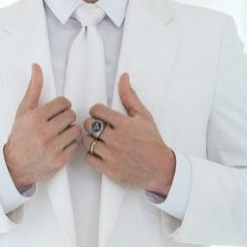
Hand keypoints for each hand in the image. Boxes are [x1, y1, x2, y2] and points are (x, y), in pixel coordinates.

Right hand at [3, 63, 82, 187]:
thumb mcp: (23, 111)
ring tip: (60, 134)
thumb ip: (33, 89)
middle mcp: (43, 132)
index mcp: (34, 118)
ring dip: (70, 131)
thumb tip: (36, 66)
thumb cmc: (20, 136)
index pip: (63, 103)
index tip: (56, 112)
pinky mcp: (59, 160)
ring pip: (76, 130)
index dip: (61, 107)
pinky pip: (76, 145)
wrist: (14, 165)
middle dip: (66, 119)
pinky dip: (71, 145)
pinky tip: (60, 145)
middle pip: (71, 115)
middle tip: (57, 124)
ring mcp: (51, 147)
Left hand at [79, 73, 175, 195]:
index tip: (102, 117)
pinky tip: (100, 153)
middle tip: (101, 129)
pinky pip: (87, 158)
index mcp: (124, 124)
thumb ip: (130, 97)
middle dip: (93, 125)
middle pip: (88, 125)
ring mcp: (111, 154)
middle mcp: (116, 138)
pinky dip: (91, 155)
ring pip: (86, 141)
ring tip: (101, 141)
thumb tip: (123, 77)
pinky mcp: (108, 169)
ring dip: (91, 140)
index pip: (96, 110)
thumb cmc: (152, 141)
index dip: (97, 112)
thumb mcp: (143, 116)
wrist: (160, 168)